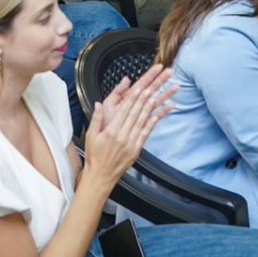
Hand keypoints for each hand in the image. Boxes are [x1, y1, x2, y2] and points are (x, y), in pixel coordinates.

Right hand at [84, 64, 174, 187]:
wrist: (101, 176)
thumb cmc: (94, 155)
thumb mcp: (90, 135)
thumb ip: (97, 118)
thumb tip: (99, 103)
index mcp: (112, 130)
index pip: (126, 109)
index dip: (135, 95)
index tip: (143, 84)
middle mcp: (124, 135)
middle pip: (139, 109)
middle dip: (150, 92)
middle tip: (159, 80)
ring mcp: (132, 142)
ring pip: (146, 118)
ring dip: (157, 102)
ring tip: (167, 90)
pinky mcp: (137, 149)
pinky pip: (148, 131)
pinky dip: (157, 120)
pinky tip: (164, 111)